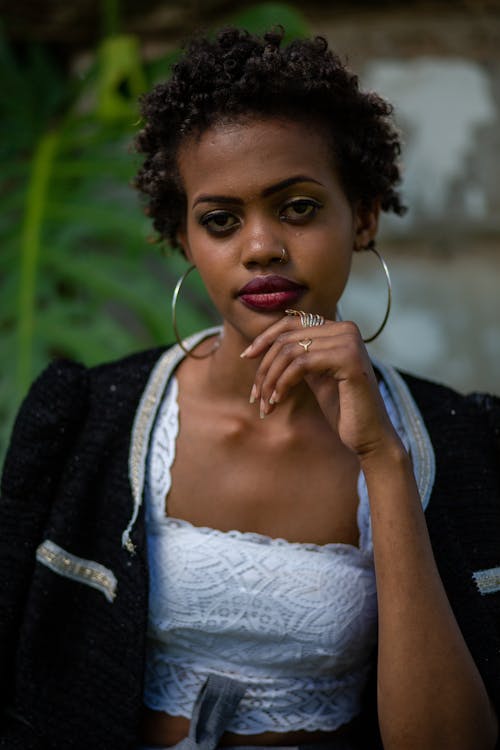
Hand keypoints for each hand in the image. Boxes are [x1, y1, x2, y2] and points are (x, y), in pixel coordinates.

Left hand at [241, 315, 400, 458]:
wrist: (369, 436)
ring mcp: (349, 341)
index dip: (265, 338)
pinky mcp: (348, 358)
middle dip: (264, 368)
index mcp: (339, 329)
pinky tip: (277, 402)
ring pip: (290, 351)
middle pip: (286, 338)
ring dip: (270, 380)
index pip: (291, 322)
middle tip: (255, 396)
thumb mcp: (316, 375)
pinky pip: (300, 364)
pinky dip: (282, 383)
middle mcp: (346, 329)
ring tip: (265, 404)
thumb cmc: (342, 409)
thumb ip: (300, 355)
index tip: (246, 357)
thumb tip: (265, 343)